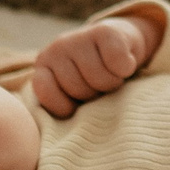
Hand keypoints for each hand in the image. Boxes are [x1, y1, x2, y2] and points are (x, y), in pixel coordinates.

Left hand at [30, 15, 156, 117]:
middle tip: (99, 87)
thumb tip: (68, 138)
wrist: (120, 43)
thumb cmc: (94, 80)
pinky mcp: (105, 31)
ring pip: (99, 78)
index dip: (66, 107)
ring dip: (112, 83)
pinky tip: (124, 65)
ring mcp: (79, 37)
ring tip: (111, 77)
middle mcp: (56, 48)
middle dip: (94, 94)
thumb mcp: (73, 96)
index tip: (78, 105)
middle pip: (78, 88)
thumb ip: (64, 109)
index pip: (46, 94)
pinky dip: (126, 68)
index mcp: (44, 66)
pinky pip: (117, 62)